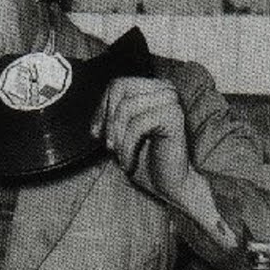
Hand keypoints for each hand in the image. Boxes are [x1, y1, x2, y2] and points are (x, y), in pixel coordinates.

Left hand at [90, 77, 201, 207]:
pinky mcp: (174, 116)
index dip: (102, 109)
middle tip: (109, 146)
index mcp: (154, 89)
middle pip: (120, 89)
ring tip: (121, 156)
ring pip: (126, 107)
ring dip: (118, 137)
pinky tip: (129, 162)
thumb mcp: (123, 135)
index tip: (97, 134)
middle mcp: (165, 89)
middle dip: (109, 121)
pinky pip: (137, 124)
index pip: (117, 84)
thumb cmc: (149, 162)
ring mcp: (171, 100)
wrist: (172, 185)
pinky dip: (127, 147)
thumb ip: (111, 118)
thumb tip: (94, 119)